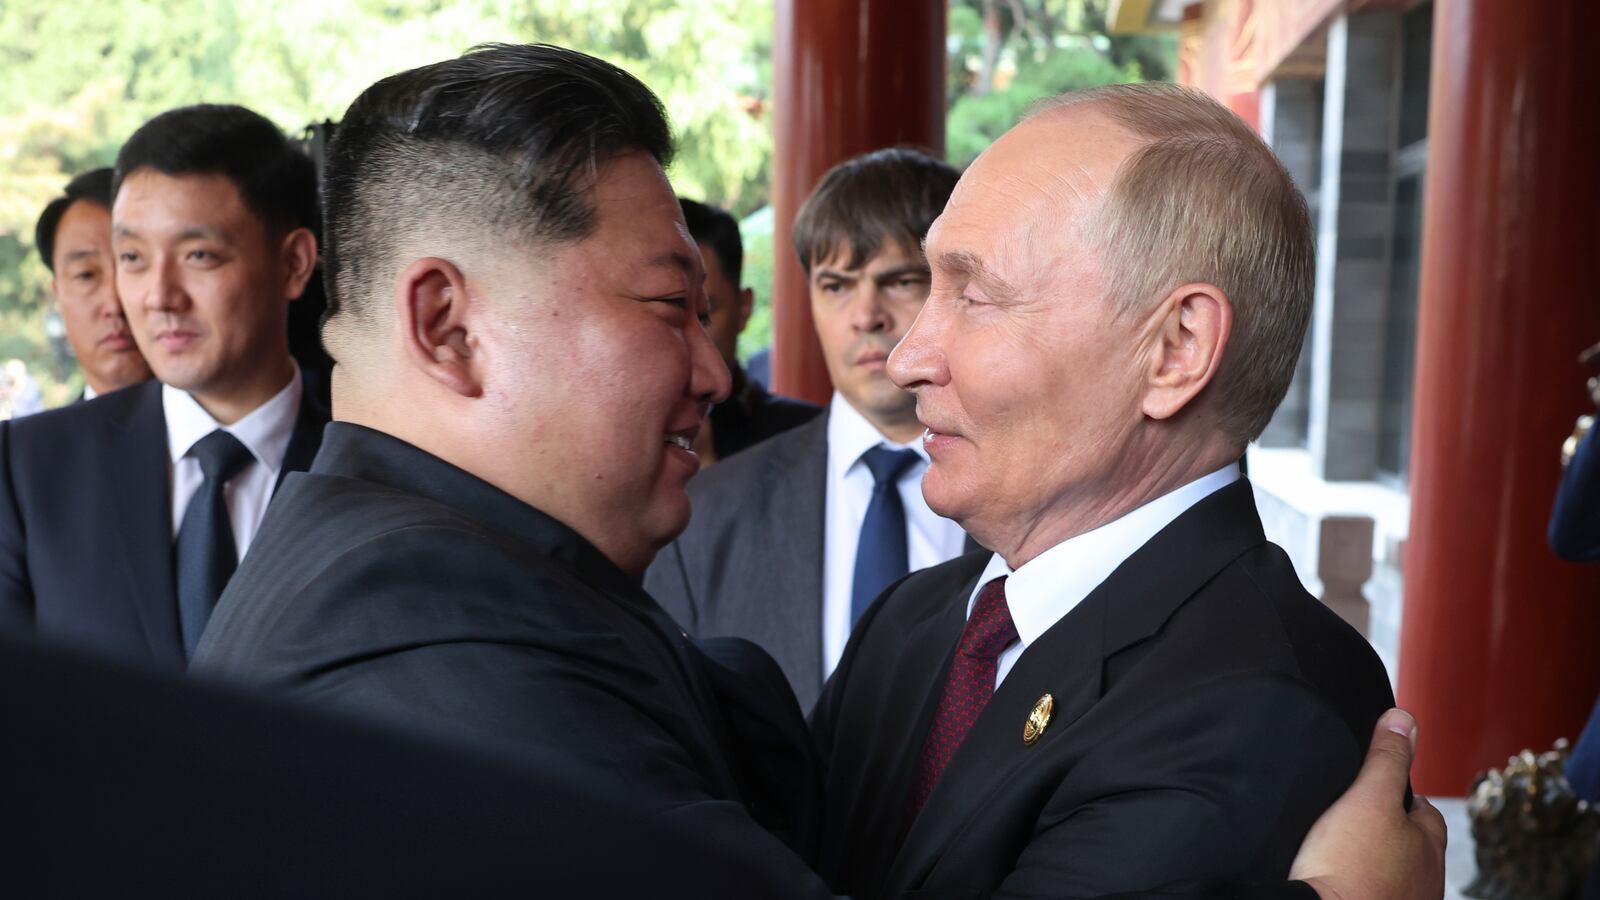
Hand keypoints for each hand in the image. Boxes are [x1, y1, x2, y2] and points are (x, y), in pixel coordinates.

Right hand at [1289, 708, 1447, 899]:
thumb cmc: (1348, 866)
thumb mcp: (1366, 798)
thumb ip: (1386, 760)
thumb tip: (1404, 720)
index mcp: (1429, 846)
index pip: (1425, 809)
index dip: (1399, 793)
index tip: (1374, 788)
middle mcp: (1426, 881)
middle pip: (1412, 844)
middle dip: (1389, 830)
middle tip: (1353, 818)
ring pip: (1396, 872)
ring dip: (1377, 861)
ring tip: (1344, 850)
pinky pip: (1376, 891)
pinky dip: (1363, 883)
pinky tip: (1340, 878)